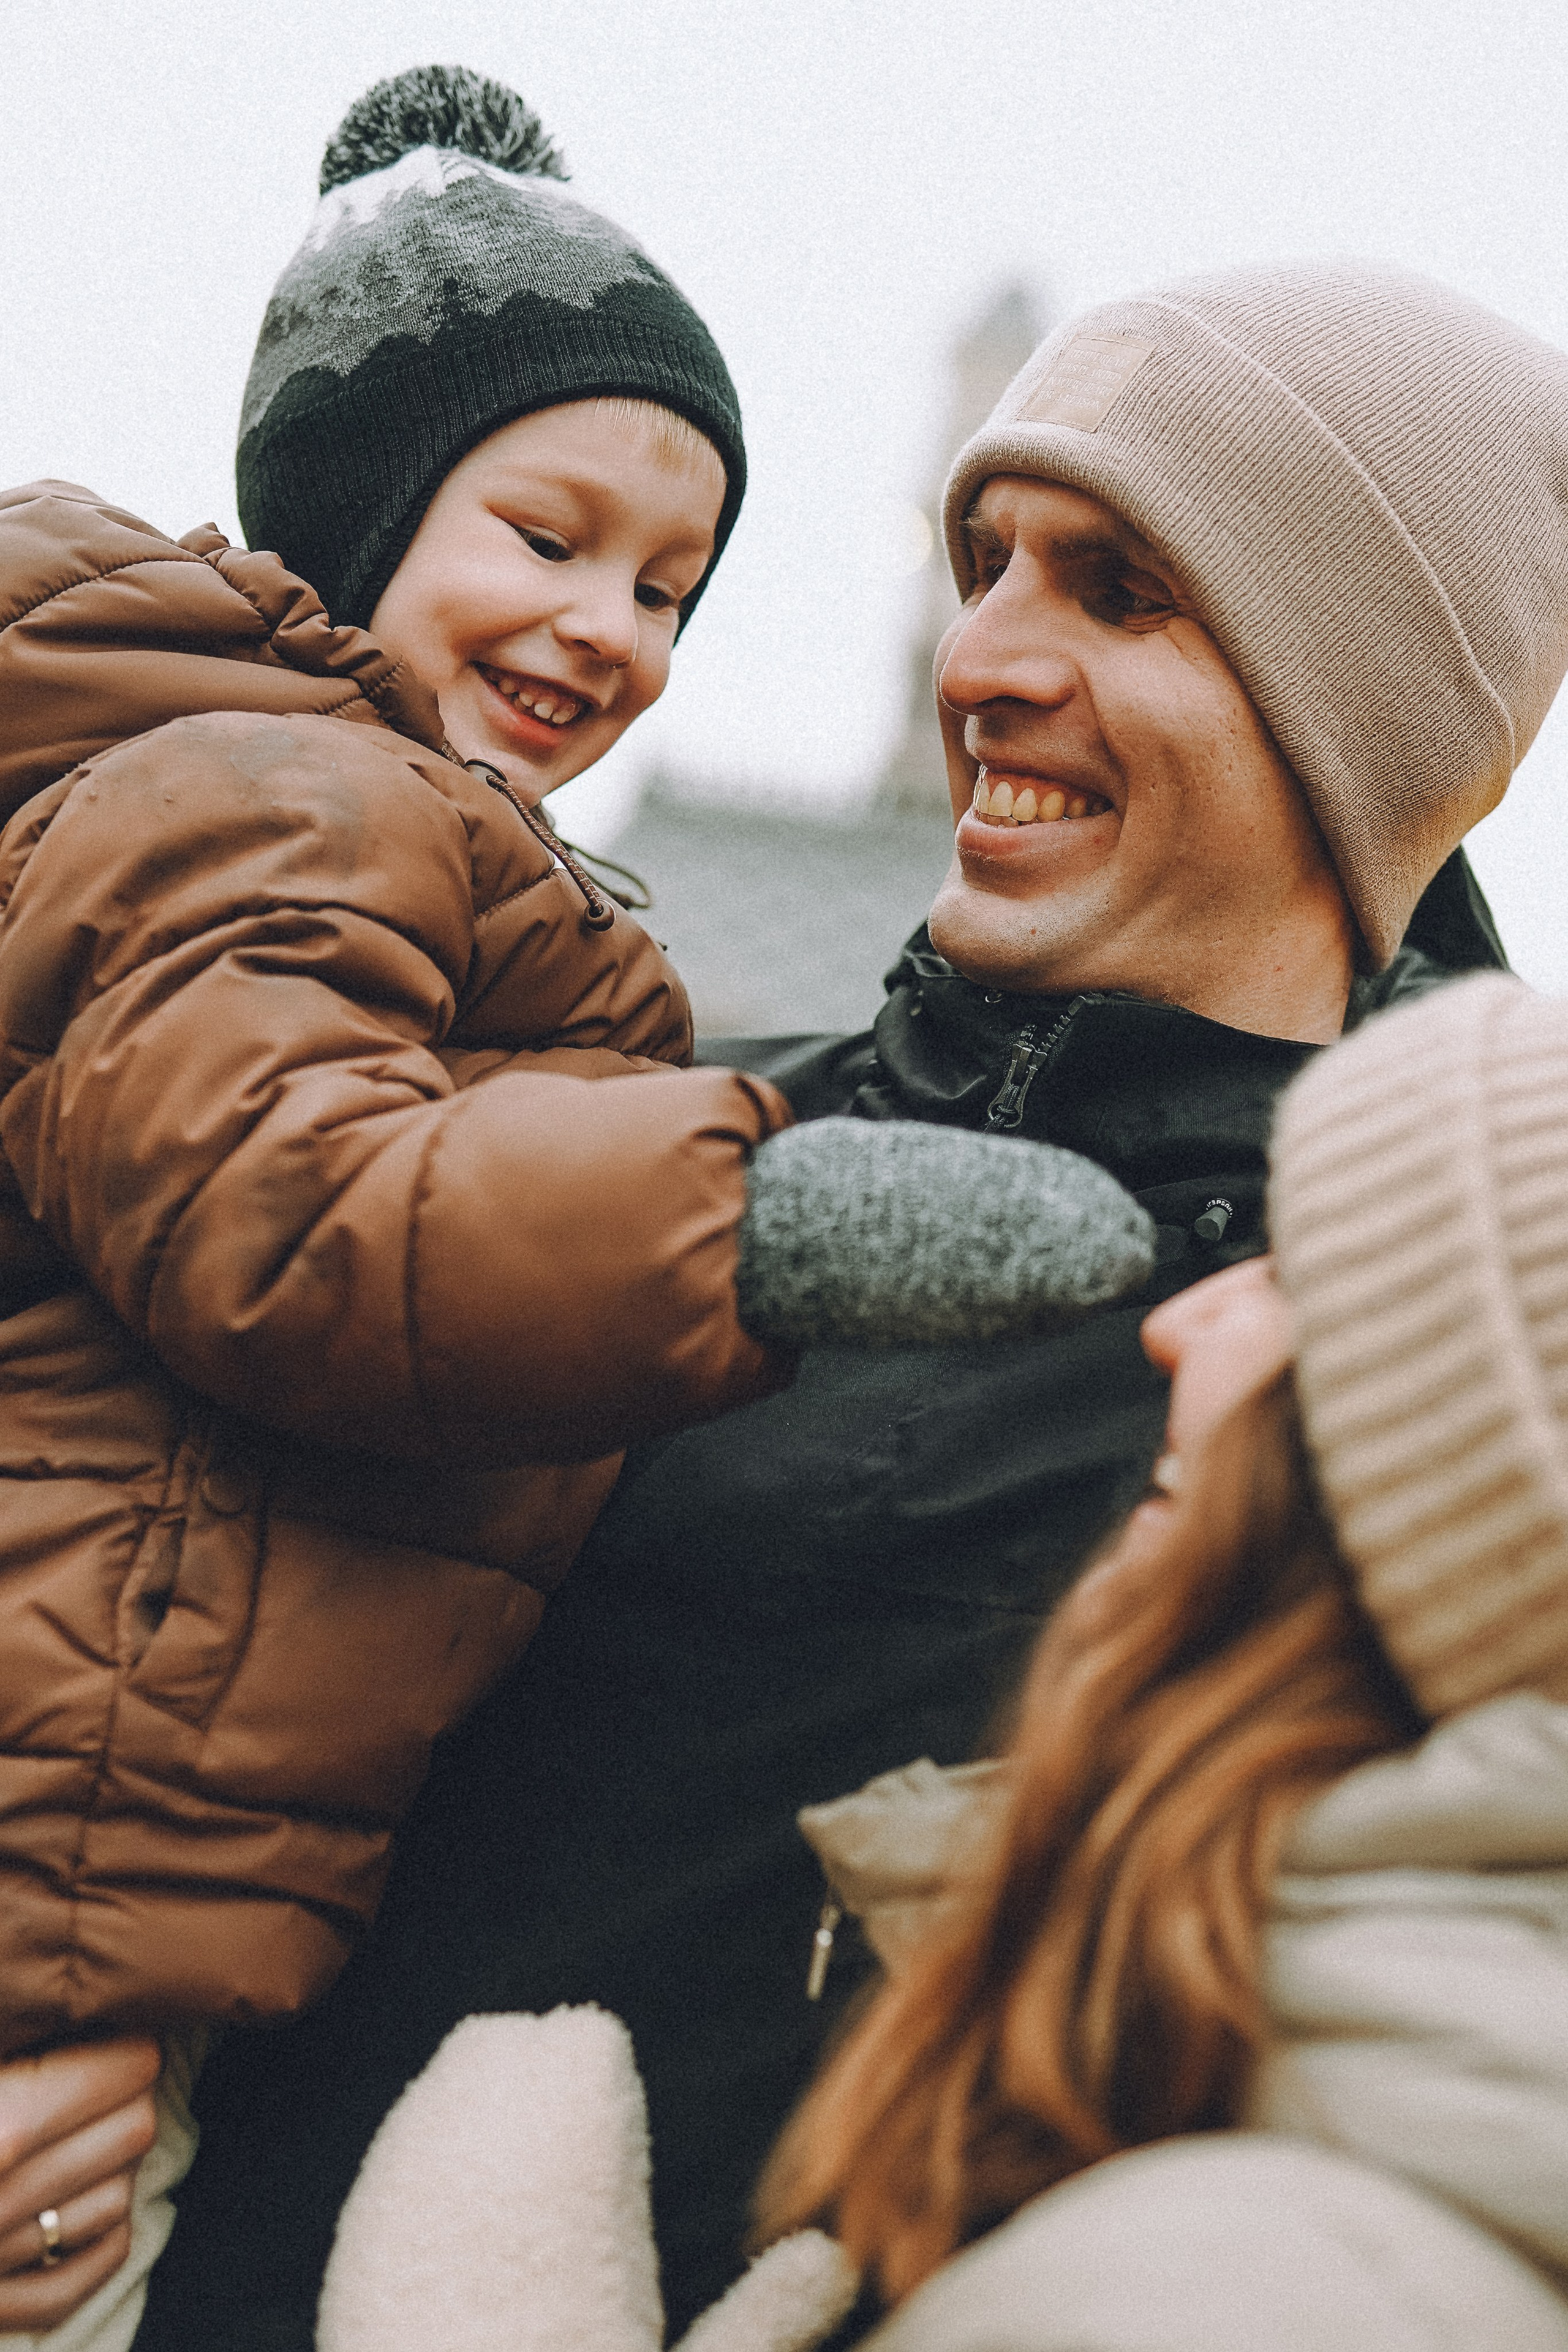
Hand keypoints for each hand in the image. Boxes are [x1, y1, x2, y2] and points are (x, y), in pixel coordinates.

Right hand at [0, 2039, 159, 2333]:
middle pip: (133, 2131)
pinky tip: (87, 2204)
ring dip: (113, 2163)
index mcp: (0, 2126)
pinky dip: (97, 2238)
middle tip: (109, 2076)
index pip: (125, 2070)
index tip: (121, 2030)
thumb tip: (86, 2010)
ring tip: (86, 2134)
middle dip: (129, 2096)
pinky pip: (80, 2276)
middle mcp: (0, 2199)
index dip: (128, 2044)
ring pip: (117, 2199)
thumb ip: (23, 2037)